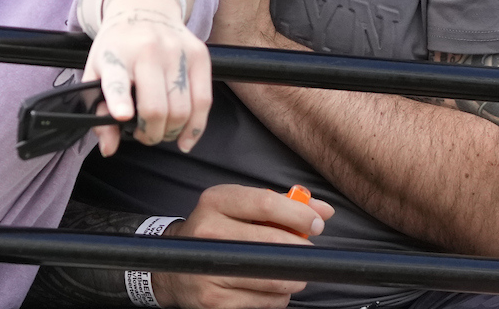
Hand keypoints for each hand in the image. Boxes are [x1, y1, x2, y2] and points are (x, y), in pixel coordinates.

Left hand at [85, 0, 211, 157]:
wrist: (145, 7)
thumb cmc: (118, 47)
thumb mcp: (96, 72)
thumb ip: (98, 111)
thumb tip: (109, 148)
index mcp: (117, 55)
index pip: (118, 80)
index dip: (120, 100)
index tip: (123, 114)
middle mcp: (148, 51)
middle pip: (156, 108)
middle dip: (150, 134)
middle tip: (144, 134)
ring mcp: (177, 52)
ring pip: (182, 110)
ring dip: (171, 132)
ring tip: (161, 130)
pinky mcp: (199, 55)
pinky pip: (204, 102)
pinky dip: (195, 127)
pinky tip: (185, 138)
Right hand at [152, 184, 334, 308]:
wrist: (174, 268)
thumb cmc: (217, 233)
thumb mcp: (240, 208)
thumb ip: (282, 205)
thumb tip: (324, 210)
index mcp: (216, 201)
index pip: (265, 204)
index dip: (299, 215)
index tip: (317, 224)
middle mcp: (208, 232)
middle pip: (272, 244)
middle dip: (300, 251)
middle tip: (307, 254)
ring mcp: (209, 269)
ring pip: (272, 278)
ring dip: (291, 277)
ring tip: (288, 272)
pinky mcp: (214, 302)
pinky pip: (263, 303)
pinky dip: (276, 298)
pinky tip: (268, 287)